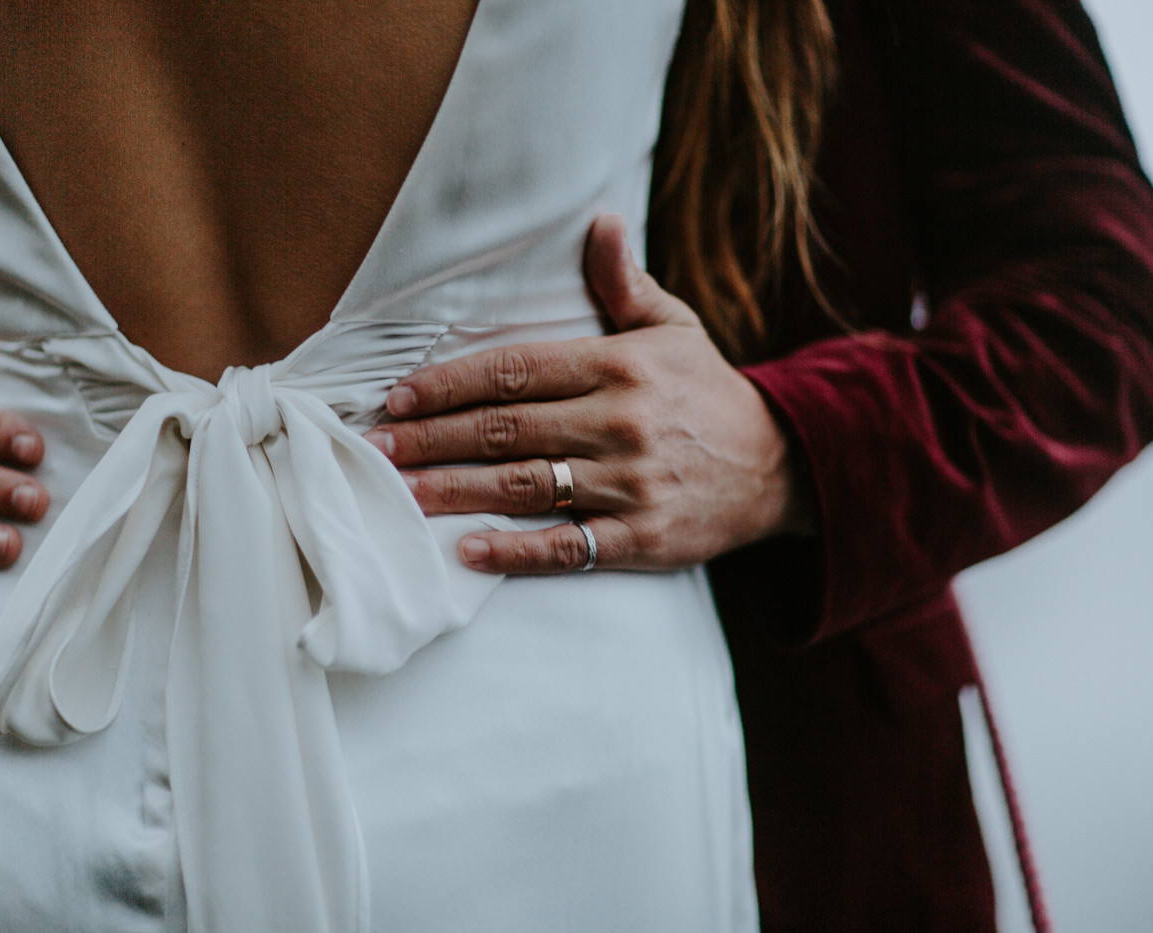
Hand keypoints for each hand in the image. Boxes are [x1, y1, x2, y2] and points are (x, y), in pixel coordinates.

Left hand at [364, 214, 814, 573]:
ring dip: (454, 491)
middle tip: (373, 448)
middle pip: (506, 429)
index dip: (448, 383)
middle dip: (431, 438)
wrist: (779, 465)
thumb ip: (624, 283)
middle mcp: (621, 421)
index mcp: (620, 365)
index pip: (515, 369)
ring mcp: (632, 483)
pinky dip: (515, 551)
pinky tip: (466, 550)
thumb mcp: (674, 327)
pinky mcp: (644, 537)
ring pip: (526, 486)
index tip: (396, 397)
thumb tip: (599, 219)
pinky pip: (568, 547)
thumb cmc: (706, 391)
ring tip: (397, 494)